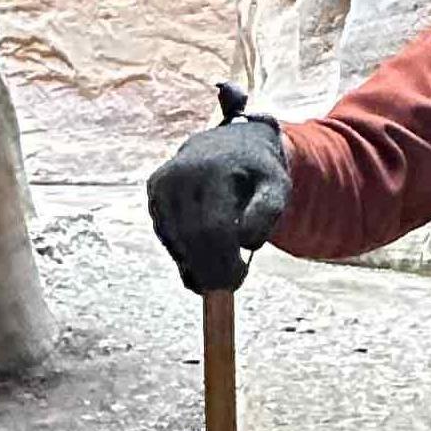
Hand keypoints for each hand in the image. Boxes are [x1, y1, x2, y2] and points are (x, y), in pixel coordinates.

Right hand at [146, 85, 289, 295]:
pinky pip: (167, 235)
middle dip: (209, 270)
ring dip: (196, 264)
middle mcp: (180, 174)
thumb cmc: (258, 172)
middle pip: (190, 238)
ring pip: (175, 241)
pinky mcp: (154, 193)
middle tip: (228, 286)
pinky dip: (185, 252)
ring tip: (222, 267)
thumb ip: (267, 212)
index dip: (223, 260)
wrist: (228, 143)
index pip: (212, 228)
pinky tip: (204, 251)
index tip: (238, 279)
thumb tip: (245, 242)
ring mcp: (162, 183)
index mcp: (212, 169)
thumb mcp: (277, 186)